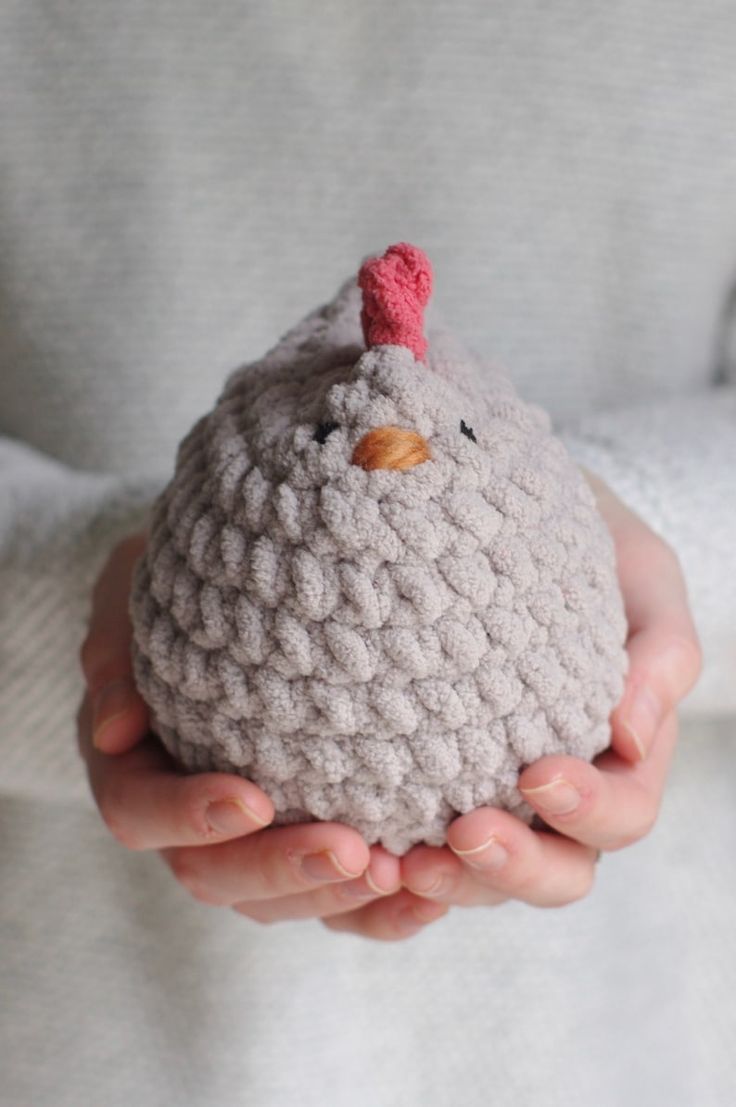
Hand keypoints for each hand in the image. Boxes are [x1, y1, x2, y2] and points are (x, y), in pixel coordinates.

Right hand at [77, 533, 441, 938]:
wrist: (231, 595)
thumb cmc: (178, 590)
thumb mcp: (132, 600)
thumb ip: (117, 655)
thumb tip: (111, 730)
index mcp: (132, 767)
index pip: (138, 810)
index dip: (188, 816)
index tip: (252, 799)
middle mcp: (182, 820)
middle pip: (213, 874)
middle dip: (282, 869)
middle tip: (352, 851)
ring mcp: (242, 842)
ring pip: (276, 900)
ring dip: (336, 898)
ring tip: (399, 873)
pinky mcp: (300, 848)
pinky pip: (333, 898)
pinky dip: (379, 909)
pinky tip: (430, 895)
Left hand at [334, 469, 702, 922]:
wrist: (502, 518)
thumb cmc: (587, 547)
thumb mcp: (639, 577)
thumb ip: (658, 653)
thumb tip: (633, 739)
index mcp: (617, 758)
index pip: (620, 813)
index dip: (588, 810)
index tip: (537, 773)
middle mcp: (557, 797)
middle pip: (555, 871)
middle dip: (513, 867)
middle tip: (464, 832)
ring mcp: (490, 801)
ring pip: (480, 881)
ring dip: (446, 884)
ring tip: (397, 861)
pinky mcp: (423, 793)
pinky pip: (409, 856)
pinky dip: (386, 874)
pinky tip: (357, 851)